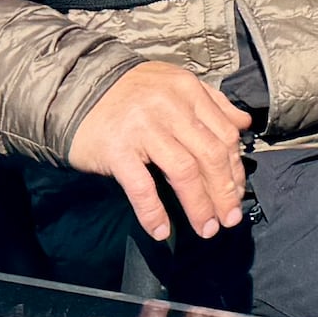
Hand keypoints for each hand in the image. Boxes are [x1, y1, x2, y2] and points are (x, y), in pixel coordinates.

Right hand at [67, 61, 252, 241]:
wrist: (75, 91)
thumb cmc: (130, 93)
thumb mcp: (173, 86)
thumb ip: (211, 103)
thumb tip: (242, 125)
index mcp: (187, 90)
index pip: (224, 135)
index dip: (234, 169)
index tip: (237, 193)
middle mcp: (169, 107)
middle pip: (210, 155)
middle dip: (224, 192)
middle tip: (229, 219)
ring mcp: (142, 128)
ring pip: (184, 172)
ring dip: (199, 206)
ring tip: (206, 228)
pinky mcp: (116, 150)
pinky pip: (142, 188)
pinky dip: (154, 213)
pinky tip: (162, 230)